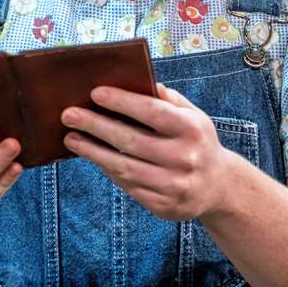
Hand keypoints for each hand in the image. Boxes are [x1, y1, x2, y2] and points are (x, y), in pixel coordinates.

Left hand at [61, 83, 231, 221]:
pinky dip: (107, 170)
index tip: (95, 93)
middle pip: (131, 140)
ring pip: (124, 167)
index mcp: (192, 129)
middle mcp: (184, 158)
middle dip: (95, 125)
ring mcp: (174, 185)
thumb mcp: (193, 115)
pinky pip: (127, 186)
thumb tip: (136, 81)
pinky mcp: (163, 206)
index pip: (152, 112)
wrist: (218, 187)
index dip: (122, 102)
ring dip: (92, 152)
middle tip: (69, 115)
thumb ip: (168, 99)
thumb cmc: (197, 142)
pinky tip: (92, 157)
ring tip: (71, 138)